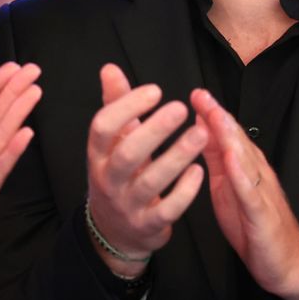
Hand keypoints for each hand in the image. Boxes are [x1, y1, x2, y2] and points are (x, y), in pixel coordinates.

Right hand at [86, 64, 206, 276]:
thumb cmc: (118, 174)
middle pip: (127, 154)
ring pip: (151, 182)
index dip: (126, 107)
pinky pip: (167, 210)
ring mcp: (127, 205)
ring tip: (201, 133)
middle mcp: (108, 180)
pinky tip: (200, 170)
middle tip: (180, 108)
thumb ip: (115, 105)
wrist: (115, 231)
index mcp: (97, 155)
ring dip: (177, 156)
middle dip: (154, 130)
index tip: (155, 90)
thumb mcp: (112, 143)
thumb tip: (110, 68)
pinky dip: (184, 191)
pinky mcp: (148, 225)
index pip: (102, 127)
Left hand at [190, 90, 298, 299]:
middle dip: (219, 116)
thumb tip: (200, 131)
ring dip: (230, 136)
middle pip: (237, 140)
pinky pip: (251, 192)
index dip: (213, 113)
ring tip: (215, 116)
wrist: (286, 263)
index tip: (196, 94)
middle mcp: (256, 174)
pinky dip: (242, 174)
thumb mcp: (227, 187)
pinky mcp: (262, 214)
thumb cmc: (254, 226)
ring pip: (246, 159)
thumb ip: (216, 160)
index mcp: (245, 168)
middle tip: (202, 95)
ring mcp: (261, 192)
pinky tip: (231, 160)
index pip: (228, 135)